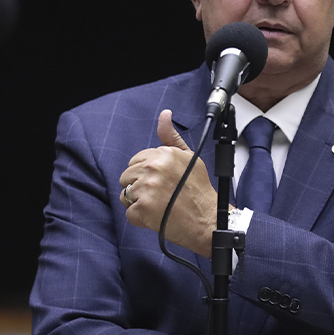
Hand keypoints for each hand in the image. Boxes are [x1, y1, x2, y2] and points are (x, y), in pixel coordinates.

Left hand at [119, 109, 216, 256]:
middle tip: (162, 195)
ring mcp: (146, 188)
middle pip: (127, 176)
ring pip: (125, 195)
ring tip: (159, 205)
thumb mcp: (188, 157)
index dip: (147, 173)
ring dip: (139, 202)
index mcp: (163, 154)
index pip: (136, 160)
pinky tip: (156, 216)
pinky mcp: (142, 208)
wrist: (208, 219)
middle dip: (140, 186)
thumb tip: (164, 115)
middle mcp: (153, 168)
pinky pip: (129, 213)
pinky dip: (140, 218)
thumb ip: (171, 137)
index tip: (162, 181)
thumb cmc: (199, 190)